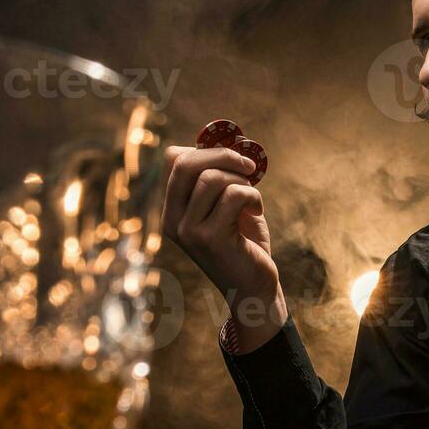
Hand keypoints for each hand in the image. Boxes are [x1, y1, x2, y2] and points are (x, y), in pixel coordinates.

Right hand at [162, 145, 286, 351]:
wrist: (254, 288)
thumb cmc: (244, 244)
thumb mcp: (228, 207)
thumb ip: (221, 178)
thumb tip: (229, 140)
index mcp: (171, 210)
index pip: (173, 159)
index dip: (204, 149)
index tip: (231, 157)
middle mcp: (172, 220)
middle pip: (186, 163)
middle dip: (223, 154)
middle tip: (250, 165)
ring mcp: (188, 230)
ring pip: (212, 178)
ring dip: (242, 180)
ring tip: (253, 197)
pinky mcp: (210, 238)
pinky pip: (233, 196)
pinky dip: (252, 197)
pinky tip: (256, 213)